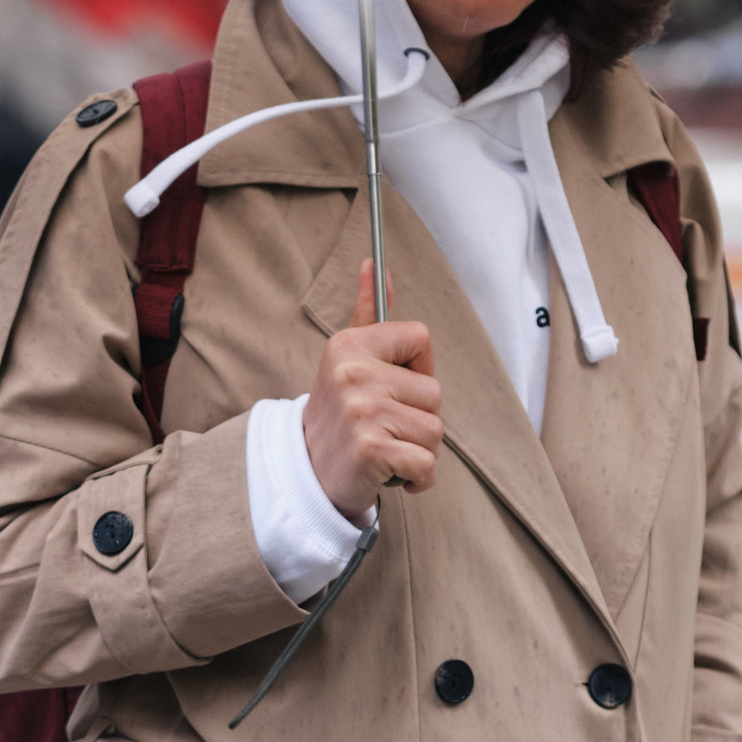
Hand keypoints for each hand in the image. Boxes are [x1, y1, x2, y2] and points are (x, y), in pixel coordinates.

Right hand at [304, 265, 441, 515]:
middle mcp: (354, 373)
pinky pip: (427, 463)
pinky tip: (392, 472)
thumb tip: (376, 264)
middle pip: (434, 392)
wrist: (307, 474)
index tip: (394, 387)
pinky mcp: (371, 449)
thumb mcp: (347, 359)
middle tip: (383, 426)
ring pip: (434, 429)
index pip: (420, 338)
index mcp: (350, 344)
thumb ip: (368, 312)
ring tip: (386, 448)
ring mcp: (362, 411)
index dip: (417, 368)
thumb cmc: (339, 416)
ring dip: (418, 449)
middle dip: (418, 417)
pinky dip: (418, 477)